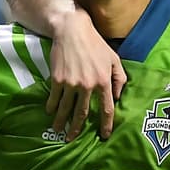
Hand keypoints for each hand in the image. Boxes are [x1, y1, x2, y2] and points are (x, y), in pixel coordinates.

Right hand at [47, 10, 125, 140]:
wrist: (72, 30)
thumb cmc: (96, 44)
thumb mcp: (114, 59)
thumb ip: (119, 78)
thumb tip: (118, 97)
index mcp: (104, 81)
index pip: (107, 108)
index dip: (106, 124)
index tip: (104, 135)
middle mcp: (88, 85)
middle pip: (82, 113)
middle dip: (77, 128)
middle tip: (72, 139)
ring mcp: (72, 83)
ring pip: (66, 108)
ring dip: (61, 122)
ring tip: (58, 130)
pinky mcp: (58, 79)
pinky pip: (54, 98)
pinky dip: (51, 107)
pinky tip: (50, 112)